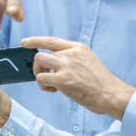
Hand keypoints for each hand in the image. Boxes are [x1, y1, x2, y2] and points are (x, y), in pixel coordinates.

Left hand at [21, 37, 135, 120]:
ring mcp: (66, 65)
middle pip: (42, 54)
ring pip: (39, 62)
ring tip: (50, 84)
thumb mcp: (89, 61)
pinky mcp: (62, 79)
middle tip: (46, 78)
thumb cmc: (101, 83)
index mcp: (78, 47)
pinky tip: (54, 91)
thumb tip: (55, 65)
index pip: (51, 41)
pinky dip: (43, 86)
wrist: (111, 94)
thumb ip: (73, 59)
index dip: (35, 41)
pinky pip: (40, 78)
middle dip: (39, 67)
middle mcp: (71, 53)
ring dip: (39, 74)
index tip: (24, 43)